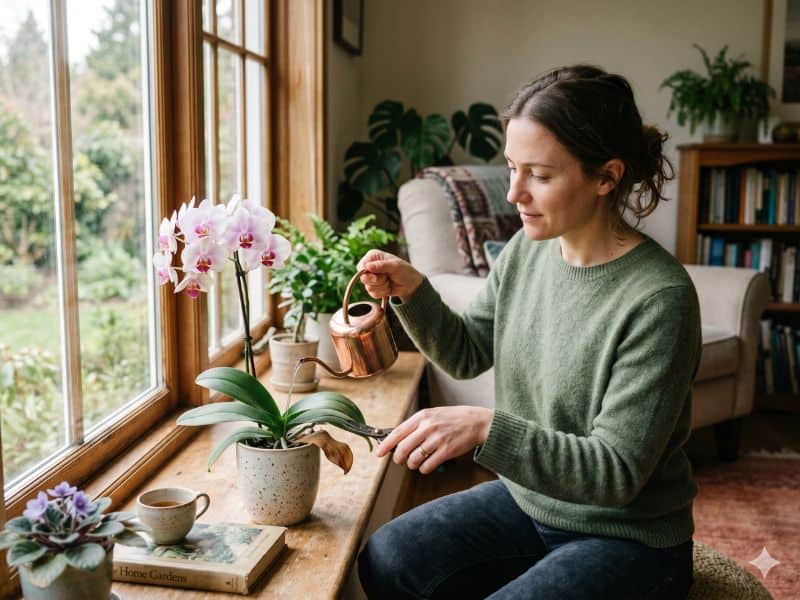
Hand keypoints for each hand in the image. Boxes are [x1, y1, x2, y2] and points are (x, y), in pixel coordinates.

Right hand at [357, 250, 423, 303]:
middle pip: (364, 278)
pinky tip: (388, 288)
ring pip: (368, 287)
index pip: (362, 265)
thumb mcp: (395, 266)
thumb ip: (381, 266)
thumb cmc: (405, 271)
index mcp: (373, 256)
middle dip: (377, 281)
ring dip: (382, 287)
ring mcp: (371, 278)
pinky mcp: (374, 287)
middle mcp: (370, 266)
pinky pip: (372, 294)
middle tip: (387, 278)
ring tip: (389, 281)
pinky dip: (382, 292)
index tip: (375, 276)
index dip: (366, 273)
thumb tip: (367, 266)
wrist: (411, 285)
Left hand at [375, 407, 493, 474]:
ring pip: (414, 459)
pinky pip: (427, 466)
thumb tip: (397, 440)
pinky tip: (426, 465)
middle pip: (403, 448)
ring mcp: (437, 439)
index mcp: (422, 416)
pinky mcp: (446, 451)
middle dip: (398, 458)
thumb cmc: (452, 419)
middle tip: (399, 460)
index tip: (379, 453)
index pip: (398, 432)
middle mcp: (428, 427)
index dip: (385, 444)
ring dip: (411, 464)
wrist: (476, 422)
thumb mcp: (432, 415)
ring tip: (415, 463)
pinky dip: (423, 468)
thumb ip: (416, 426)